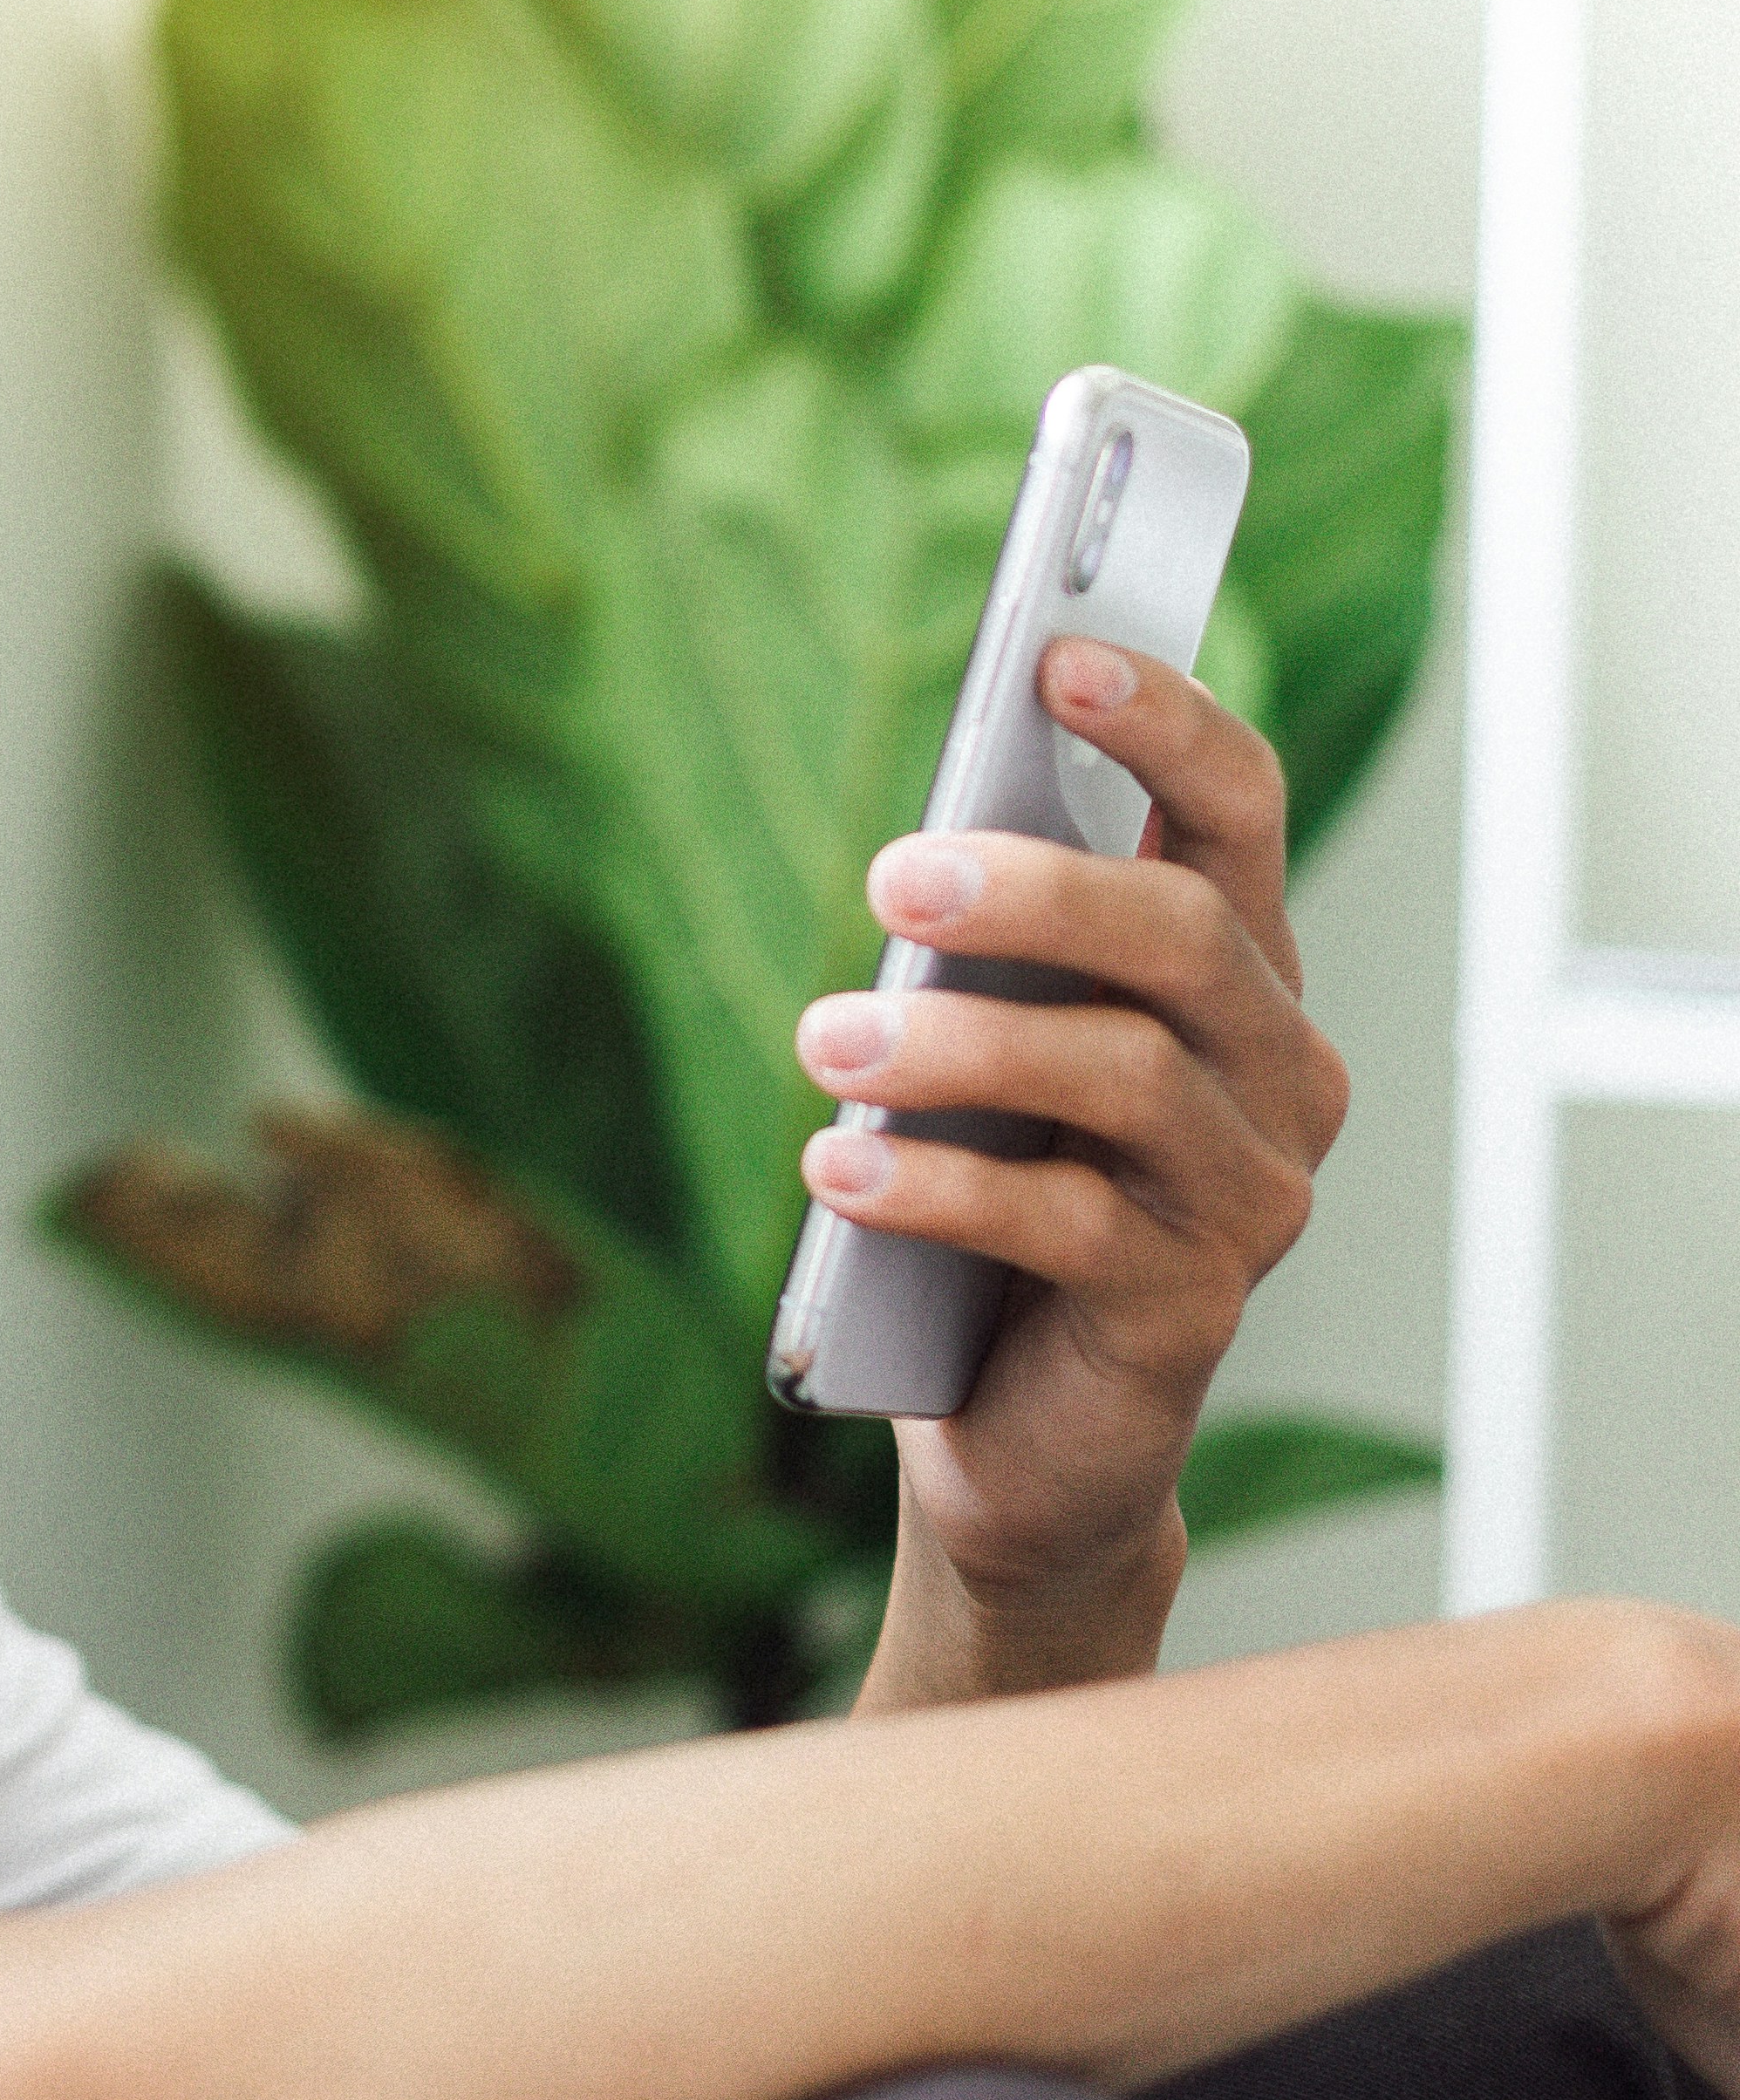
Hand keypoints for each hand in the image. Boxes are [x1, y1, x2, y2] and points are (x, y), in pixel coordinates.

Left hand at [800, 644, 1347, 1704]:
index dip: (1167, 724)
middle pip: (1182, 932)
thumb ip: (989, 958)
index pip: (1239, 812)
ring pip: (1125, 1072)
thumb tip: (920, 850)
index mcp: (1238, 974)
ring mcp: (1249, 1196)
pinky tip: (838, 1171)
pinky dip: (939, 1185)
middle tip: (890, 875)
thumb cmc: (998, 1201)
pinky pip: (1068, 1223)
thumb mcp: (991, 1057)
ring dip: (957, 1048)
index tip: (1058, 662)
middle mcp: (1276, 1072)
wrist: (1021, 1436)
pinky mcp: (1192, 1310)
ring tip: (823, 1042)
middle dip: (1035, 889)